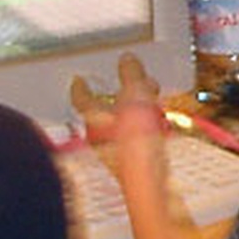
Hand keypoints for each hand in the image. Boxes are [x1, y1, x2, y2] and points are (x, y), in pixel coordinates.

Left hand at [69, 51, 167, 171]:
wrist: (149, 179)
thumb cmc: (135, 141)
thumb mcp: (136, 95)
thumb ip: (132, 75)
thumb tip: (127, 59)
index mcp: (94, 117)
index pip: (81, 97)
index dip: (81, 86)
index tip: (79, 79)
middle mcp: (100, 136)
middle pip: (106, 110)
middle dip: (122, 94)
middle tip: (135, 83)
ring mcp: (116, 152)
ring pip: (122, 125)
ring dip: (137, 111)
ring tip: (154, 103)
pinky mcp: (134, 164)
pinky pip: (136, 139)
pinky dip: (145, 129)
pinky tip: (159, 127)